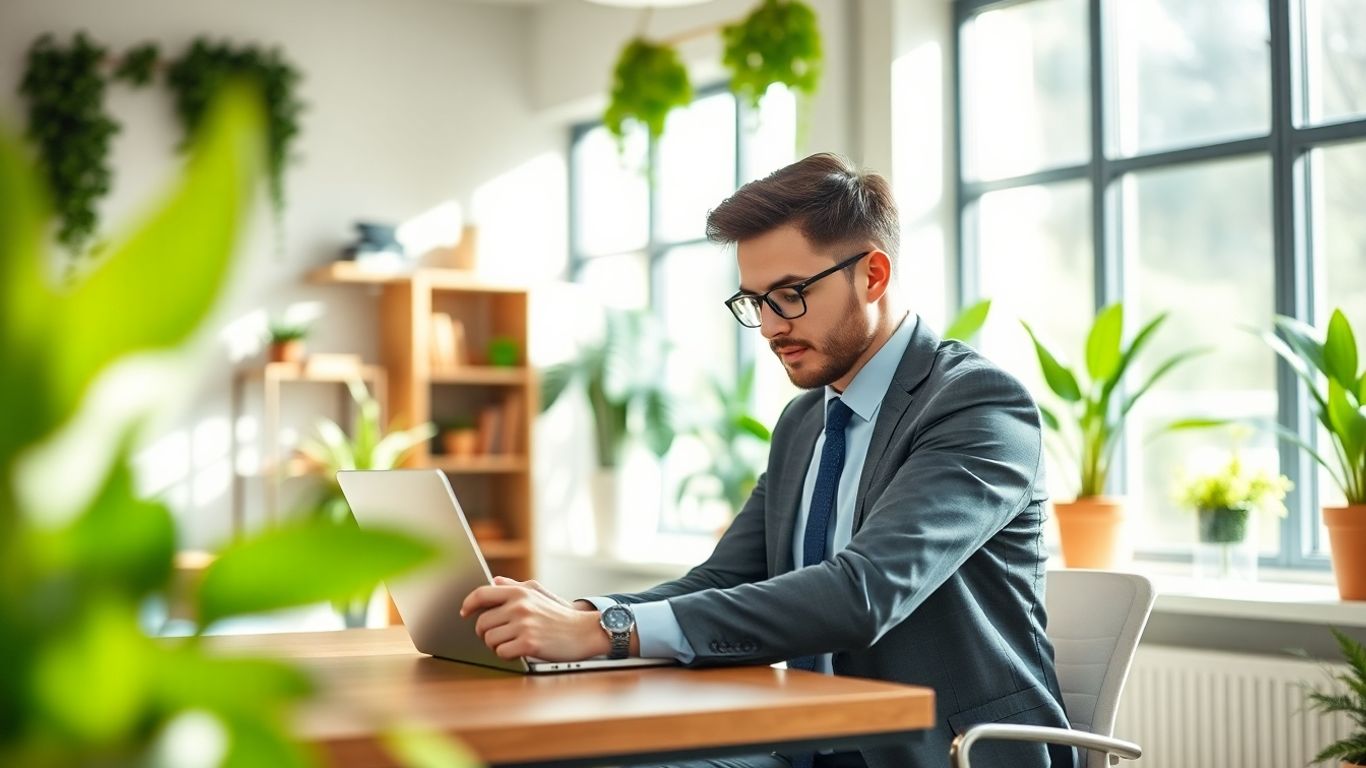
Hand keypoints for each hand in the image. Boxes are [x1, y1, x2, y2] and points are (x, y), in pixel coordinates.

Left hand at [459, 578, 608, 661]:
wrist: (584, 631)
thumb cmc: (560, 614)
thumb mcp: (538, 593)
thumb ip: (514, 586)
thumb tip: (492, 581)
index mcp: (519, 592)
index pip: (481, 594)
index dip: (468, 604)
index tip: (464, 613)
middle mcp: (519, 606)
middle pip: (482, 623)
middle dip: (485, 634)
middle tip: (496, 637)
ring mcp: (524, 625)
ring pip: (489, 640)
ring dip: (495, 646)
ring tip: (509, 644)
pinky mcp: (529, 644)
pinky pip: (502, 653)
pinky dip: (506, 655)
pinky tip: (518, 651)